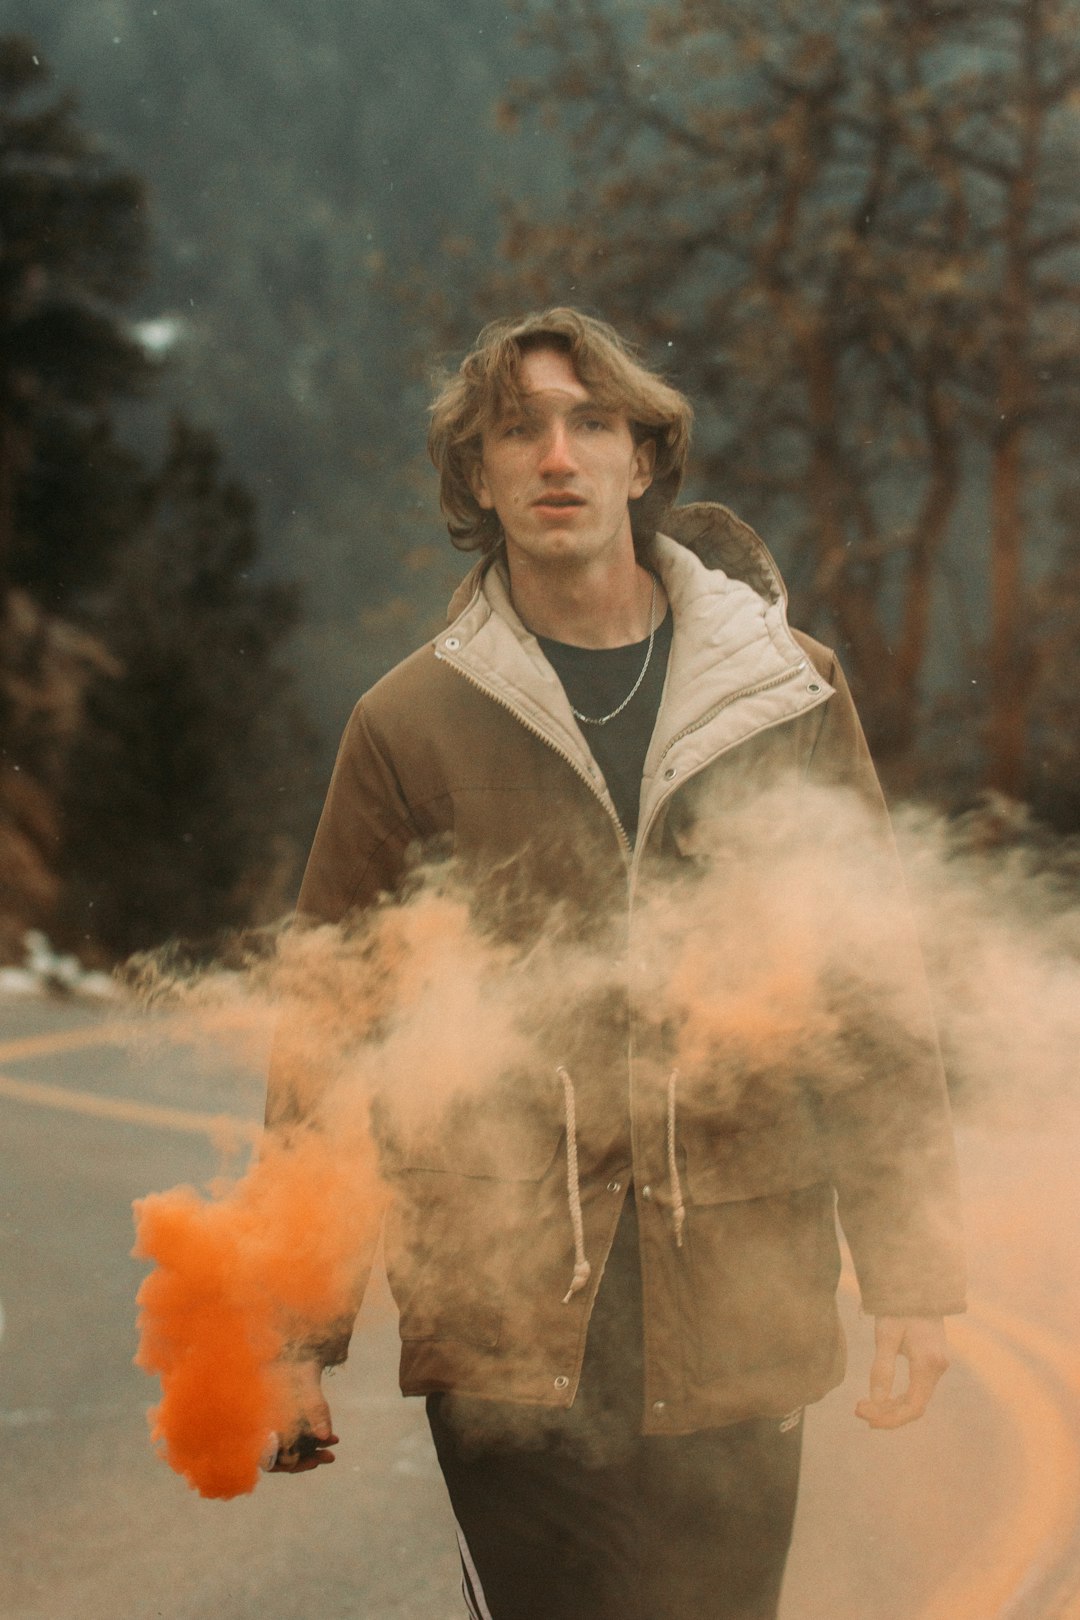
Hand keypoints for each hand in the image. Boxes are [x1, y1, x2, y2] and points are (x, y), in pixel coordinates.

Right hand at [270, 1358, 337, 1472]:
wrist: (298, 1344)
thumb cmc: (297, 1360)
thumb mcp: (307, 1380)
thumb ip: (315, 1407)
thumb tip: (325, 1435)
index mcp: (259, 1420)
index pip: (267, 1458)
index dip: (288, 1464)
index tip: (311, 1461)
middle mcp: (262, 1425)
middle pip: (279, 1457)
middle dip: (305, 1459)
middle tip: (330, 1457)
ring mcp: (272, 1424)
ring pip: (288, 1449)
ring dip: (310, 1451)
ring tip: (333, 1449)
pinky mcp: (282, 1421)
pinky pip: (294, 1439)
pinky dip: (311, 1441)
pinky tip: (332, 1438)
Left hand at [855, 1316, 948, 1428]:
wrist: (917, 1287)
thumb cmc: (899, 1308)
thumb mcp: (886, 1335)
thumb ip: (882, 1369)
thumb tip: (875, 1401)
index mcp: (928, 1363)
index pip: (913, 1406)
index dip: (890, 1418)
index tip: (865, 1417)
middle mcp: (938, 1368)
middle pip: (915, 1406)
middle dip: (887, 1414)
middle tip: (858, 1411)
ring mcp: (937, 1366)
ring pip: (916, 1399)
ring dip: (891, 1407)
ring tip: (864, 1407)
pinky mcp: (932, 1362)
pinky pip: (917, 1389)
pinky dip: (899, 1397)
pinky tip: (881, 1399)